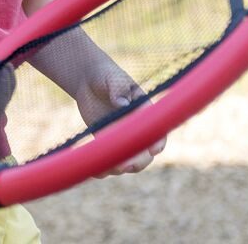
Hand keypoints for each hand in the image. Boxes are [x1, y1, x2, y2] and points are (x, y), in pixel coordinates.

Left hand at [74, 51, 165, 175]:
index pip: (158, 130)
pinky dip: (103, 168)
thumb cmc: (107, 76)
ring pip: (128, 161)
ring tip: (106, 169)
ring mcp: (122, 137)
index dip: (157, 142)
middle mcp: (137, 128)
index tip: (152, 149)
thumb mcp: (114, 80)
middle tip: (126, 164)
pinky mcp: (106, 141)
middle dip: (138, 161)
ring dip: (119, 168)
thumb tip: (122, 105)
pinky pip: (109, 159)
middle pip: (145, 153)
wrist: (89, 79)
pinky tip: (95, 172)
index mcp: (145, 112)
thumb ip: (119, 90)